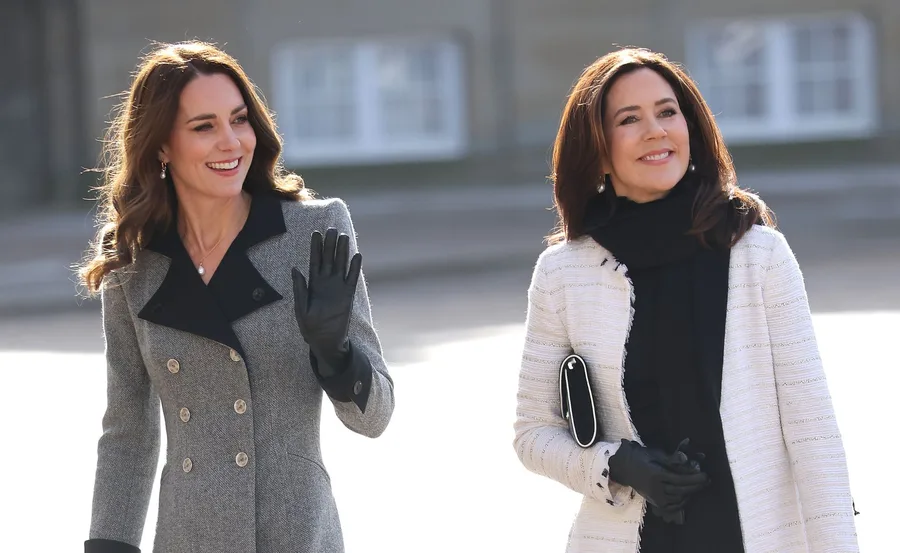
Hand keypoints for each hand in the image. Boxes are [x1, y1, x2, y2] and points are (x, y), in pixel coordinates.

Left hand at [291, 228, 361, 373]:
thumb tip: (296, 269)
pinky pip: (352, 278)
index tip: (316, 233)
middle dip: (329, 244)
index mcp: (312, 284)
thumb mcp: (301, 308)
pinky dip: (355, 268)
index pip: (314, 261)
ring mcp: (338, 288)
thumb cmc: (310, 327)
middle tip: (332, 229)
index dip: (315, 247)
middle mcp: (326, 282)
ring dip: (342, 251)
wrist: (325, 341)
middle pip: (328, 259)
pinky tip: (357, 255)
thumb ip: (300, 289)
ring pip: (341, 265)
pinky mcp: (348, 295)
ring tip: (344, 236)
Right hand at [649, 438, 706, 524]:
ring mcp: (654, 497)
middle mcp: (655, 488)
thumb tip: (686, 458)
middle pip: (681, 490)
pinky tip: (688, 496)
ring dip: (691, 493)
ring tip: (700, 486)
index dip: (694, 478)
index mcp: (655, 474)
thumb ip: (672, 458)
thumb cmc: (642, 457)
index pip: (680, 479)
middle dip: (696, 486)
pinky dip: (682, 502)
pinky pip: (672, 506)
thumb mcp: (656, 454)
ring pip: (678, 499)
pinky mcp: (655, 502)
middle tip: (707, 480)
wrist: (625, 467)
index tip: (706, 475)